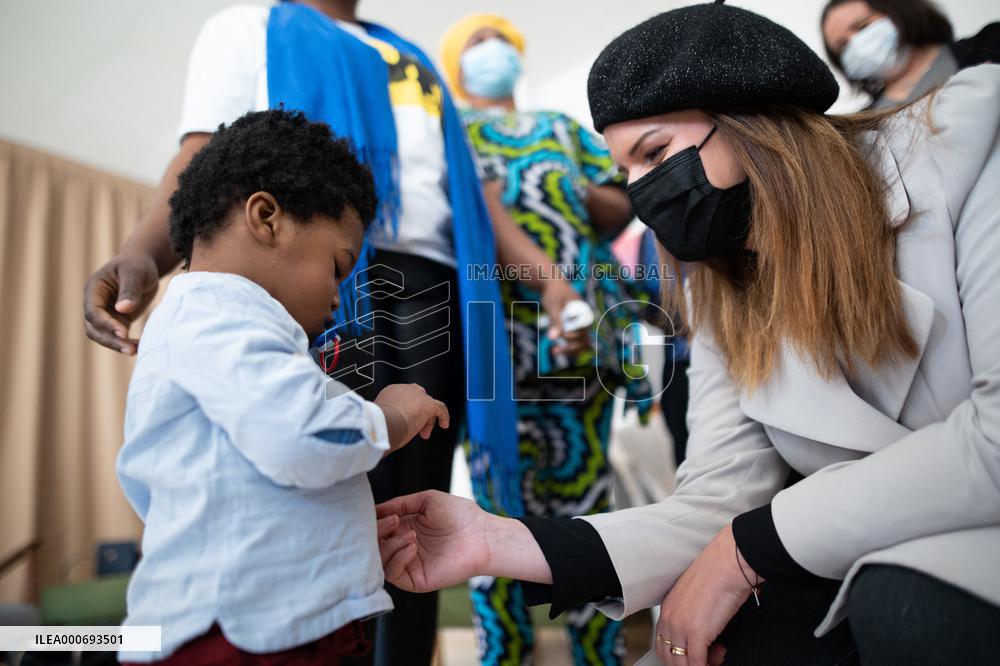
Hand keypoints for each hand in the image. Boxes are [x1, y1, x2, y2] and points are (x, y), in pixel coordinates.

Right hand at [83, 251, 159, 354]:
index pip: (93, 312)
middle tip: (130, 349)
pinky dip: (127, 343)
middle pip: (94, 328)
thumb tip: (123, 310)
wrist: (143, 265)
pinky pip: (117, 336)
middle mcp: (95, 304)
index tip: (123, 332)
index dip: (106, 324)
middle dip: (111, 340)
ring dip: (117, 345)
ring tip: (135, 351)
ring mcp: (105, 314)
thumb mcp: (136, 273)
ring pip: (103, 336)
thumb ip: (130, 290)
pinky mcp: (117, 321)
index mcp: (94, 289)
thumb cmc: (138, 265)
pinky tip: (140, 346)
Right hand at [373, 384, 448, 451]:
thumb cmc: (378, 425)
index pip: (404, 399)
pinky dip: (443, 415)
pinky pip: (440, 408)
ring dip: (427, 419)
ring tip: (424, 433)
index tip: (406, 422)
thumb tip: (389, 429)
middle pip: (417, 400)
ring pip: (427, 405)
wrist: (383, 424)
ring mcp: (417, 396)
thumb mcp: (380, 418)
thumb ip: (387, 419)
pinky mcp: (428, 404)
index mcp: (391, 392)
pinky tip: (444, 424)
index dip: (407, 412)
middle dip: (418, 414)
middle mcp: (405, 390)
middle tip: (415, 428)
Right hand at [375, 490, 491, 591]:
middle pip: (374, 546)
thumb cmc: (460, 515)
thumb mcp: (427, 500)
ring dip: (389, 545)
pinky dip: (397, 558)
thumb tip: (374, 509)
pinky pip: (393, 574)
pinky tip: (412, 546)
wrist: (482, 535)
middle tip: (393, 521)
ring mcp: (409, 564)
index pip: (377, 529)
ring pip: (380, 561)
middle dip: (378, 532)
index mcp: (405, 529)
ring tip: (409, 534)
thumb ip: (400, 503)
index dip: (374, 521)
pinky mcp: (416, 580)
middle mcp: (403, 547)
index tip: (380, 512)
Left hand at [540, 279, 589, 354]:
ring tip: (554, 351)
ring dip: (570, 350)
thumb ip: (555, 321)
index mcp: (585, 314)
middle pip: (584, 341)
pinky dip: (567, 347)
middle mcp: (585, 321)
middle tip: (554, 350)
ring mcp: (580, 325)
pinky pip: (575, 342)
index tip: (561, 335)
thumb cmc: (554, 293)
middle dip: (570, 348)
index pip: (583, 333)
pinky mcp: (574, 328)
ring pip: (581, 344)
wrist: (553, 286)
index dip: (572, 338)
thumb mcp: (554, 307)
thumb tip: (552, 338)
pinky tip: (555, 349)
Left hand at [654, 525, 758, 665]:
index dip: (678, 653)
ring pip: (681, 663)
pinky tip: (718, 658)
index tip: (694, 653)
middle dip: (687, 663)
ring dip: (699, 664)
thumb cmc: (718, 572)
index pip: (663, 641)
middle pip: (668, 656)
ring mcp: (680, 626)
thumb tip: (704, 628)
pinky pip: (697, 662)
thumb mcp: (696, 594)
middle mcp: (670, 617)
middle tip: (707, 657)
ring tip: (715, 656)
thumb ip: (693, 613)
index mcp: (668, 607)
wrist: (727, 563)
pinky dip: (708, 665)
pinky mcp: (696, 633)